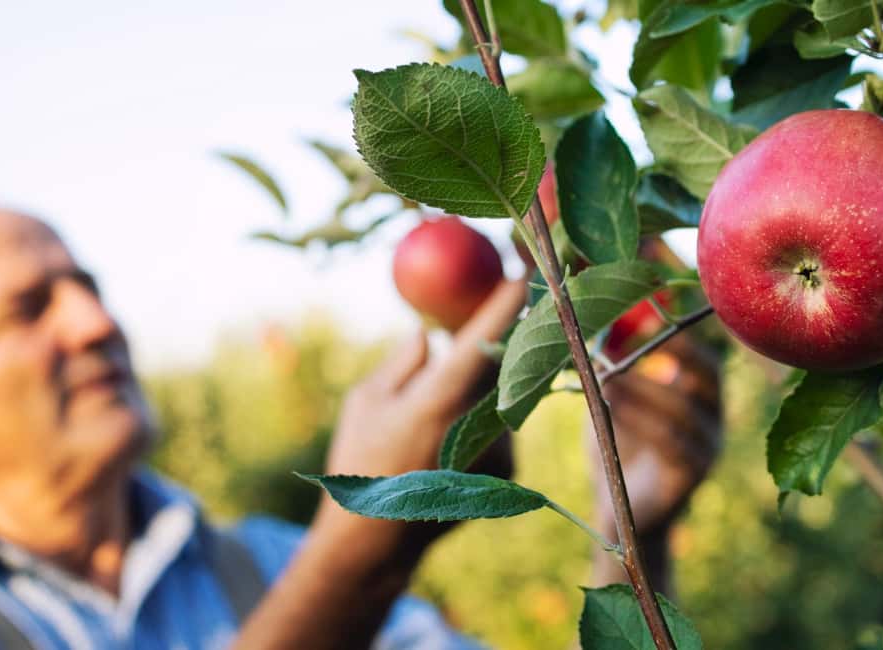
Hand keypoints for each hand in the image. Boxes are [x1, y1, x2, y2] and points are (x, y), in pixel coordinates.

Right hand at [314, 278, 527, 558]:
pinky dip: (483, 414)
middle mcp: (478, 424)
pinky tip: (449, 438)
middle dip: (501, 333)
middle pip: (503, 360)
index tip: (521, 271)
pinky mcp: (509, 467)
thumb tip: (431, 334)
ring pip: (501, 392)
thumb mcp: (365, 402)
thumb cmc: (362, 460)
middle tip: (491, 306)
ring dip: (484, 382)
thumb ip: (403, 362)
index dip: (505, 302)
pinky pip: (502, 421)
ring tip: (441, 405)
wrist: (379, 538)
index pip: (483, 339)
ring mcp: (498, 448)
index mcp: (439, 401)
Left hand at [586, 334, 720, 587]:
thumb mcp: (612, 401)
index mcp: (700, 397)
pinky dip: (638, 420)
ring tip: (606, 376)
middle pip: (708, 377)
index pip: (706, 358)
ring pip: (681, 409)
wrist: (618, 510)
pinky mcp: (691, 475)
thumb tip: (590, 320)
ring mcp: (707, 449)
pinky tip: (609, 409)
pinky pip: (671, 443)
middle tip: (638, 338)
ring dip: (641, 388)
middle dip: (675, 353)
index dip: (682, 336)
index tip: (646, 317)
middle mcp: (712, 420)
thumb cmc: (616, 447)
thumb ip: (610, 367)